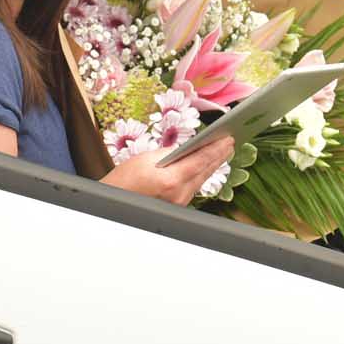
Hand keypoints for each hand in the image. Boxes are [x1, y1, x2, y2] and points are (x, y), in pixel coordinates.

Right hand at [101, 135, 233, 206]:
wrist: (113, 205)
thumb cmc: (123, 182)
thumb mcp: (144, 159)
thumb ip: (169, 153)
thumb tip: (187, 148)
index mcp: (170, 180)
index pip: (200, 160)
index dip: (216, 148)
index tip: (227, 138)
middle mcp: (179, 194)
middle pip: (205, 171)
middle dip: (218, 155)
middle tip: (230, 141)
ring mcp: (180, 202)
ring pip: (201, 180)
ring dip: (212, 164)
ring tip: (222, 151)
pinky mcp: (178, 206)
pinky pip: (194, 187)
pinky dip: (202, 174)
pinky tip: (207, 165)